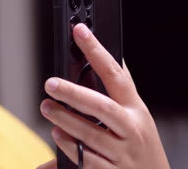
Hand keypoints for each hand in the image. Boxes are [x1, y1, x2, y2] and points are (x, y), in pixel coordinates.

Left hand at [37, 23, 169, 168]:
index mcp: (136, 109)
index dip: (97, 51)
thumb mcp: (139, 116)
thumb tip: (112, 58)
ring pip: (90, 134)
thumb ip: (122, 91)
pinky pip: (86, 160)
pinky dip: (69, 148)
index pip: (116, 74)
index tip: (80, 31)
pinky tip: (57, 136)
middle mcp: (131, 129)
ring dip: (65, 120)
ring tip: (47, 107)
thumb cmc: (141, 144)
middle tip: (50, 83)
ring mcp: (122, 153)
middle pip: (101, 106)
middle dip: (74, 93)